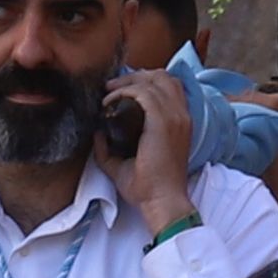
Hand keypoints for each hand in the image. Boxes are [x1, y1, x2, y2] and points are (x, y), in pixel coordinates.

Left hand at [97, 67, 201, 230]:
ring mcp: (175, 117)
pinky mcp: (163, 123)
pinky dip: (125, 92)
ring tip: (109, 92)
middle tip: (112, 87)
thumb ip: (109, 149)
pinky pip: (143, 93)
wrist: (162, 201)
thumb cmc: (149, 188)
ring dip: (128, 81)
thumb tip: (96, 134)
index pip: (168, 86)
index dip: (144, 82)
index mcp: (179, 122)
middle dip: (135, 76)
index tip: (120, 90)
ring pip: (154, 79)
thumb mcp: (125, 163)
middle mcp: (181, 115)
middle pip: (163, 76)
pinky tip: (110, 101)